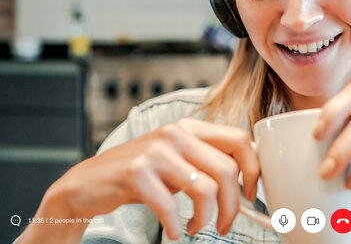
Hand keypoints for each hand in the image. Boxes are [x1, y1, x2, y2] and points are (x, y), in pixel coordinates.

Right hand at [46, 118, 258, 239]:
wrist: (89, 181)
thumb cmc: (142, 173)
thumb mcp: (179, 158)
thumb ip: (208, 159)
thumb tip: (249, 177)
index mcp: (191, 127)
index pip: (239, 140)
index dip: (253, 169)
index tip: (250, 194)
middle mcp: (176, 134)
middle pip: (227, 169)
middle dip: (233, 205)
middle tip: (226, 224)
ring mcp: (156, 152)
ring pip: (205, 189)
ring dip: (206, 218)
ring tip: (197, 227)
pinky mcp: (136, 173)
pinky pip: (171, 206)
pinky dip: (175, 225)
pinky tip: (173, 230)